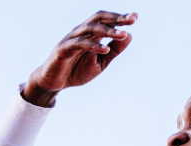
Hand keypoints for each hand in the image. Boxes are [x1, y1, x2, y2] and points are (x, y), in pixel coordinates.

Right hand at [22, 11, 136, 106]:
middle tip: (132, 19)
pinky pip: (79, 44)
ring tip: (123, 34)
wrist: (55, 83)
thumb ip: (114, 50)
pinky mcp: (63, 49)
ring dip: (108, 31)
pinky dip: (93, 45)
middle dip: (115, 18)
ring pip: (90, 29)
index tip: (135, 17)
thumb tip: (129, 36)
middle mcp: (81, 32)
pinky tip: (105, 49)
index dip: (119, 18)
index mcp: (90, 34)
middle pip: (98, 18)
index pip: (105, 21)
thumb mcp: (101, 62)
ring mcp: (71, 39)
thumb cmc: (77, 70)